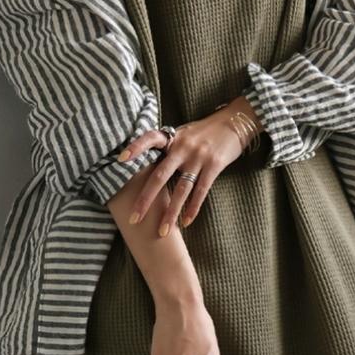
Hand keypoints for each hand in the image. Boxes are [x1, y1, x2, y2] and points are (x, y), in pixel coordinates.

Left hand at [116, 103, 259, 237]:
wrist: (233, 123)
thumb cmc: (204, 131)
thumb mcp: (183, 134)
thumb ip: (168, 148)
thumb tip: (147, 165)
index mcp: (172, 137)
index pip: (150, 139)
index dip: (135, 148)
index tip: (121, 160)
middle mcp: (183, 147)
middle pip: (160, 176)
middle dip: (146, 199)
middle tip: (134, 219)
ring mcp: (198, 156)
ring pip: (181, 189)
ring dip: (171, 213)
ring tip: (163, 232)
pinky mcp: (214, 165)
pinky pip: (201, 190)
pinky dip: (193, 208)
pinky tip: (186, 221)